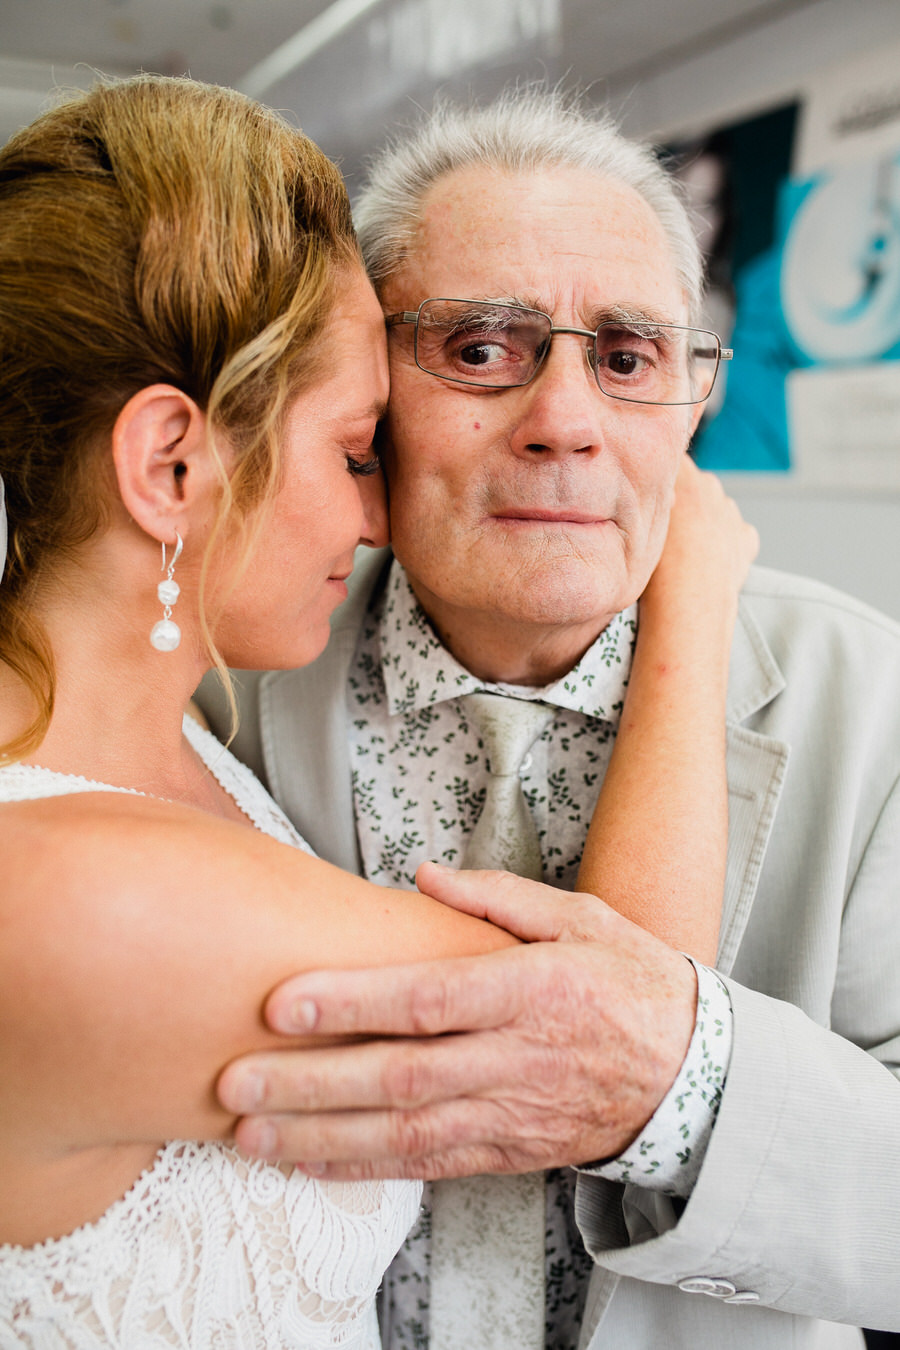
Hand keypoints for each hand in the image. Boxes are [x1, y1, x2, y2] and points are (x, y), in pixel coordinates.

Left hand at [218, 862, 697, 1178]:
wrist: (691, 1076)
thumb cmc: (631, 984)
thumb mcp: (582, 918)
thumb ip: (500, 898)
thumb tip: (425, 876)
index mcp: (534, 991)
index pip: (429, 1000)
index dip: (353, 1004)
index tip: (284, 1003)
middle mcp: (515, 1058)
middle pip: (400, 1076)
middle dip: (311, 1083)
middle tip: (235, 1081)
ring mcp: (508, 1112)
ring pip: (402, 1131)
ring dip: (320, 1136)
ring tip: (249, 1133)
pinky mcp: (505, 1149)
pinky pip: (426, 1164)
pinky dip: (363, 1168)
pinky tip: (309, 1163)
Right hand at [648, 457, 758, 609]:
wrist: (689, 599)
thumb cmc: (657, 564)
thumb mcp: (639, 521)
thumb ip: (650, 499)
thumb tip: (651, 494)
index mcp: (685, 476)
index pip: (672, 462)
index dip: (662, 479)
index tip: (652, 497)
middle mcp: (711, 486)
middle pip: (696, 485)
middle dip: (686, 502)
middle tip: (668, 531)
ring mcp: (731, 512)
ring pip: (716, 510)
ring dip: (705, 524)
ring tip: (686, 553)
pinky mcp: (746, 537)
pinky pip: (735, 534)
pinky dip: (725, 544)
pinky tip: (709, 562)